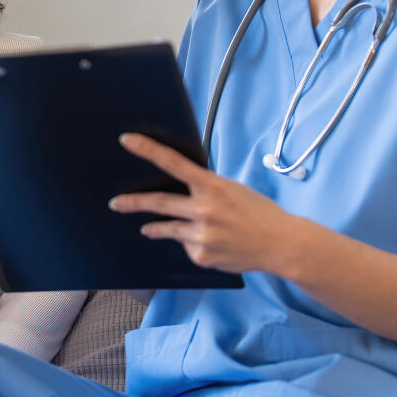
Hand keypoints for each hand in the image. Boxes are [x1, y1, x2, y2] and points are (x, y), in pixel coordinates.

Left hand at [108, 134, 300, 275]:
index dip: (148, 150)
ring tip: (146, 228)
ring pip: (169, 228)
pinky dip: (192, 243)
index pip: (174, 163)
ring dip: (155, 228)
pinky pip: (187, 245)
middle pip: (159, 203)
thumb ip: (207, 189)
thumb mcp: (233, 190)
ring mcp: (201, 234)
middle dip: (133, 203)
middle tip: (115, 203)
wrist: (280, 244)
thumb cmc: (258, 212)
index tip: (127, 140)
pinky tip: (210, 243)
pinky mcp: (201, 255)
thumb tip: (181, 187)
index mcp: (213, 186)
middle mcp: (204, 210)